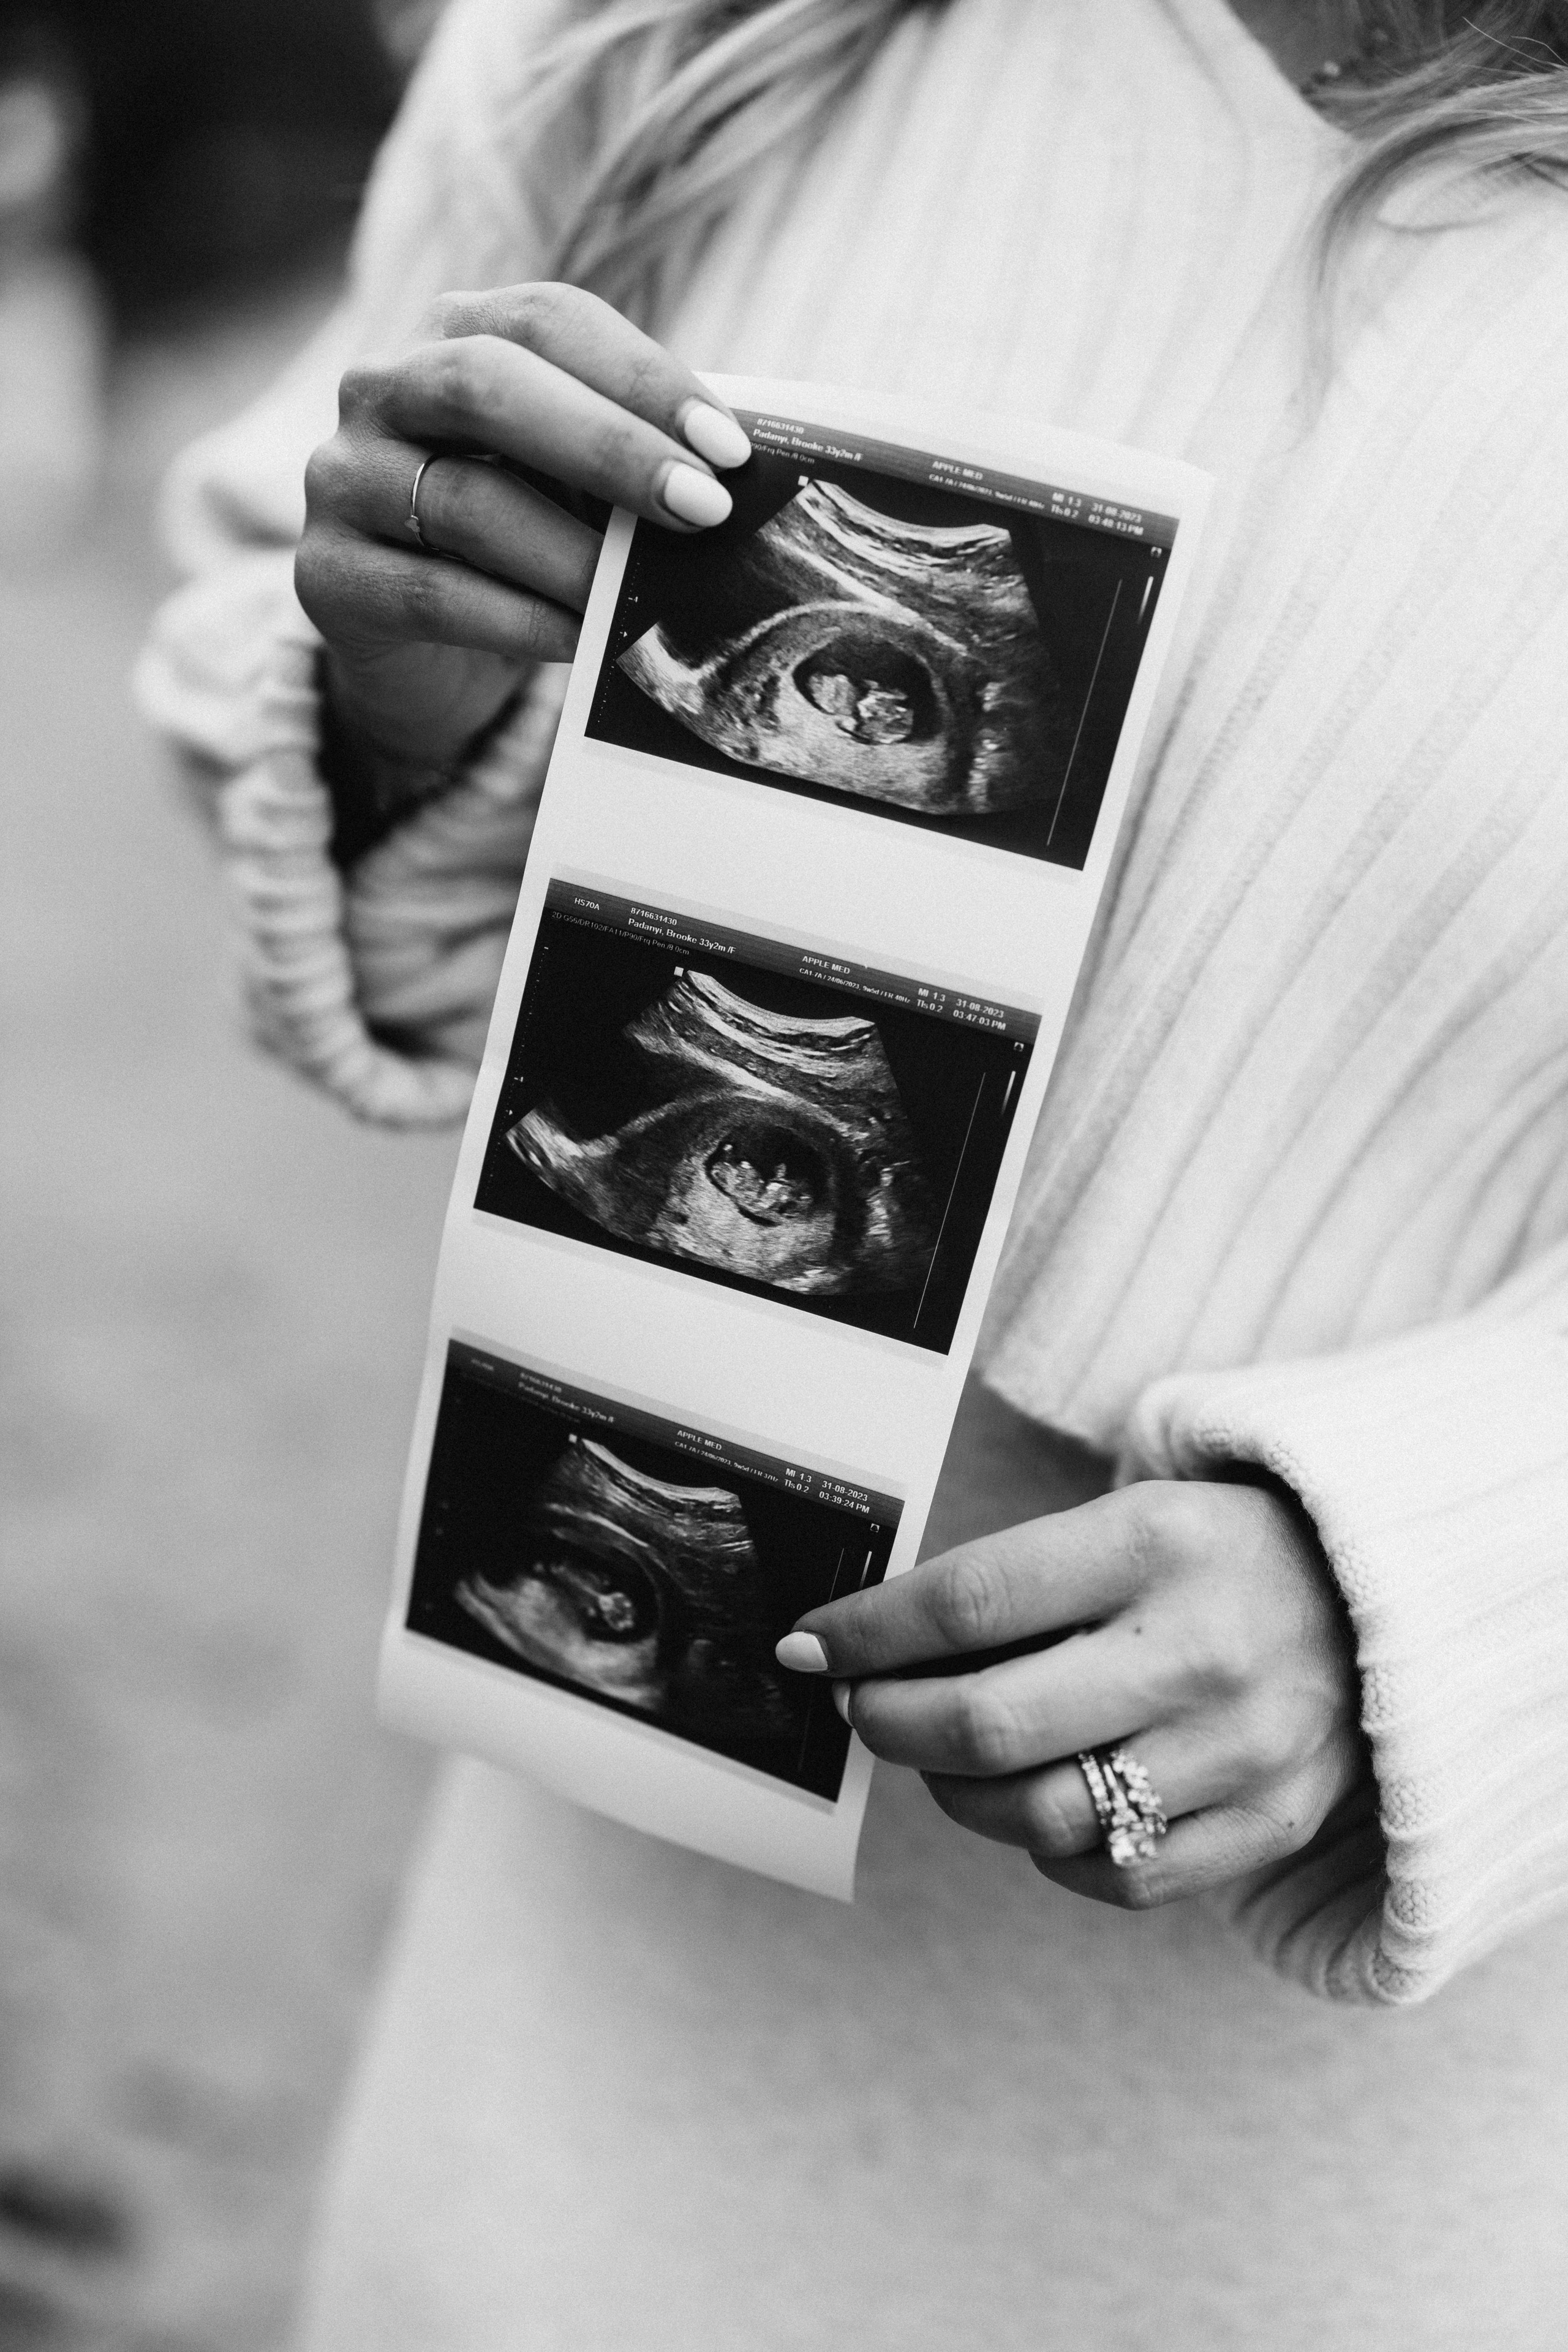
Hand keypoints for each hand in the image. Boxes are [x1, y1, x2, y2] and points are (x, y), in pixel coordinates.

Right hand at [295, 281, 749, 791]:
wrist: (420, 650)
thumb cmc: (524, 541)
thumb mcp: (577, 484)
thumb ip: (633, 458)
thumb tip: (735, 475)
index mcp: (452, 334)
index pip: (547, 321)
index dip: (642, 378)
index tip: (729, 450)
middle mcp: (380, 387)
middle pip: (486, 384)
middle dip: (609, 446)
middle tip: (701, 509)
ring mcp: (342, 479)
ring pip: (464, 501)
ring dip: (572, 554)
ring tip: (642, 593)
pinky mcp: (327, 576)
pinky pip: (432, 593)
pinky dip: (521, 620)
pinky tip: (583, 641)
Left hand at [778, 1481, 1367, 1908]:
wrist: (1378, 1597)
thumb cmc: (1214, 1555)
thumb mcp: (1125, 1521)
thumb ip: (1013, 1581)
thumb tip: (865, 1645)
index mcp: (1153, 1546)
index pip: (966, 1604)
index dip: (865, 1634)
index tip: (809, 1648)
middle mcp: (1199, 1650)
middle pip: (987, 1725)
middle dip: (889, 1725)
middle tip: (861, 1710)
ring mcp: (1241, 1749)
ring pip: (1039, 1817)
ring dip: (959, 1795)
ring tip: (949, 1757)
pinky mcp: (1268, 1823)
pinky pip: (1112, 1875)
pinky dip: (1048, 1850)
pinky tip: (1040, 1800)